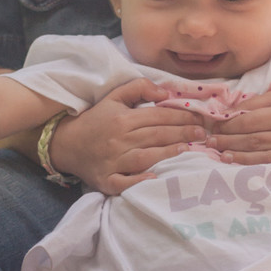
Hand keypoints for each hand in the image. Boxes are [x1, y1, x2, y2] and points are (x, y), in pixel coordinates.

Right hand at [48, 77, 206, 195]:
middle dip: (183, 133)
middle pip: (157, 135)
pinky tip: (156, 179)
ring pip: (146, 157)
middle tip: (204, 135)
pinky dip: (140, 181)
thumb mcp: (113, 97)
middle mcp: (120, 139)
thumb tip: (165, 92)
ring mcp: (113, 161)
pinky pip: (125, 182)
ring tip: (189, 150)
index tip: (200, 118)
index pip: (158, 116)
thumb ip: (139, 88)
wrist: (65, 144)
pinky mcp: (107, 179)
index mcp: (123, 118)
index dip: (181, 116)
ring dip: (169, 153)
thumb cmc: (95, 120)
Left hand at [211, 89, 270, 173]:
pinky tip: (246, 172)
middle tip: (210, 144)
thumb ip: (257, 103)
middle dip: (229, 142)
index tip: (214, 128)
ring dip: (240, 158)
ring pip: (264, 157)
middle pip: (254, 140)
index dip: (230, 126)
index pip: (251, 122)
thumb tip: (229, 111)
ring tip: (222, 157)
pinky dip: (261, 171)